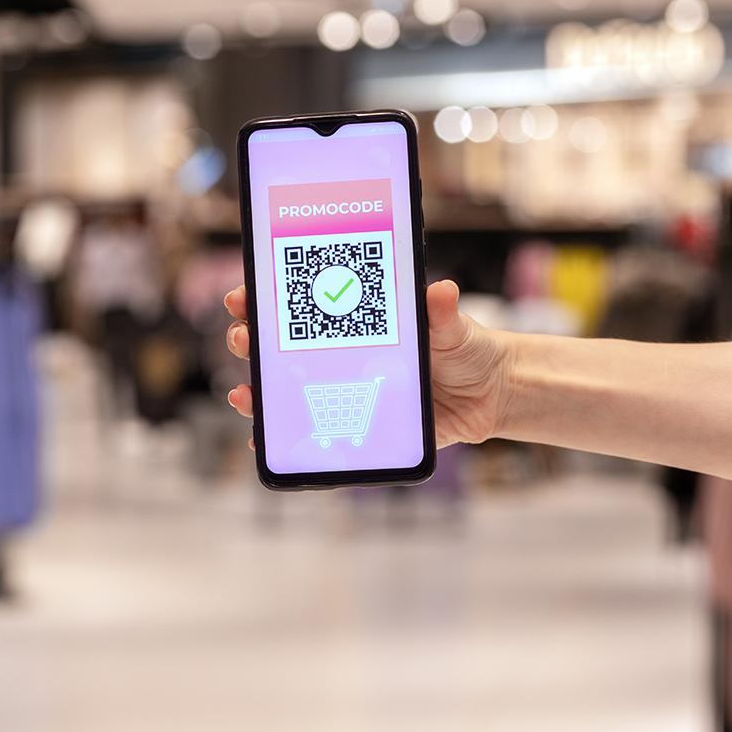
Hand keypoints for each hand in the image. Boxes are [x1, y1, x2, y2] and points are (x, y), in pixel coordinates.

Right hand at [223, 280, 513, 448]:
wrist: (489, 394)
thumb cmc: (463, 348)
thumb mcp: (452, 327)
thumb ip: (442, 313)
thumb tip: (441, 292)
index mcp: (354, 323)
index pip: (298, 306)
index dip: (264, 299)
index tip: (244, 297)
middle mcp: (340, 356)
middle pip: (280, 348)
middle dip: (251, 342)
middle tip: (242, 339)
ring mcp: (343, 391)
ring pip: (287, 392)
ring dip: (257, 393)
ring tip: (243, 395)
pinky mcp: (355, 426)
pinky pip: (312, 433)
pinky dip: (283, 437)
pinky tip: (262, 439)